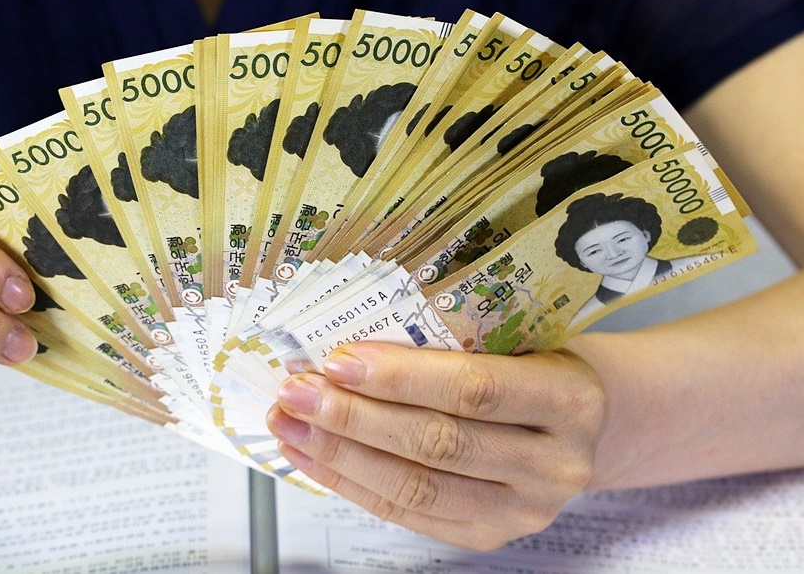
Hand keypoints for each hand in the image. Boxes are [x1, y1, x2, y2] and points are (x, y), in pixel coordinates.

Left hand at [267, 342, 606, 550]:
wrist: (580, 423)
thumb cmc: (535, 365)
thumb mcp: (519, 337)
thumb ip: (453, 340)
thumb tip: (346, 343)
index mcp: (570, 398)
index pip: (477, 390)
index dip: (402, 378)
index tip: (339, 360)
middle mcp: (555, 463)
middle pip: (439, 443)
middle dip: (355, 417)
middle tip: (298, 390)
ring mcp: (524, 509)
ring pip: (417, 486)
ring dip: (341, 453)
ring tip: (290, 422)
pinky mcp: (488, 534)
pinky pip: (408, 513)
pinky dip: (351, 483)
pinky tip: (312, 455)